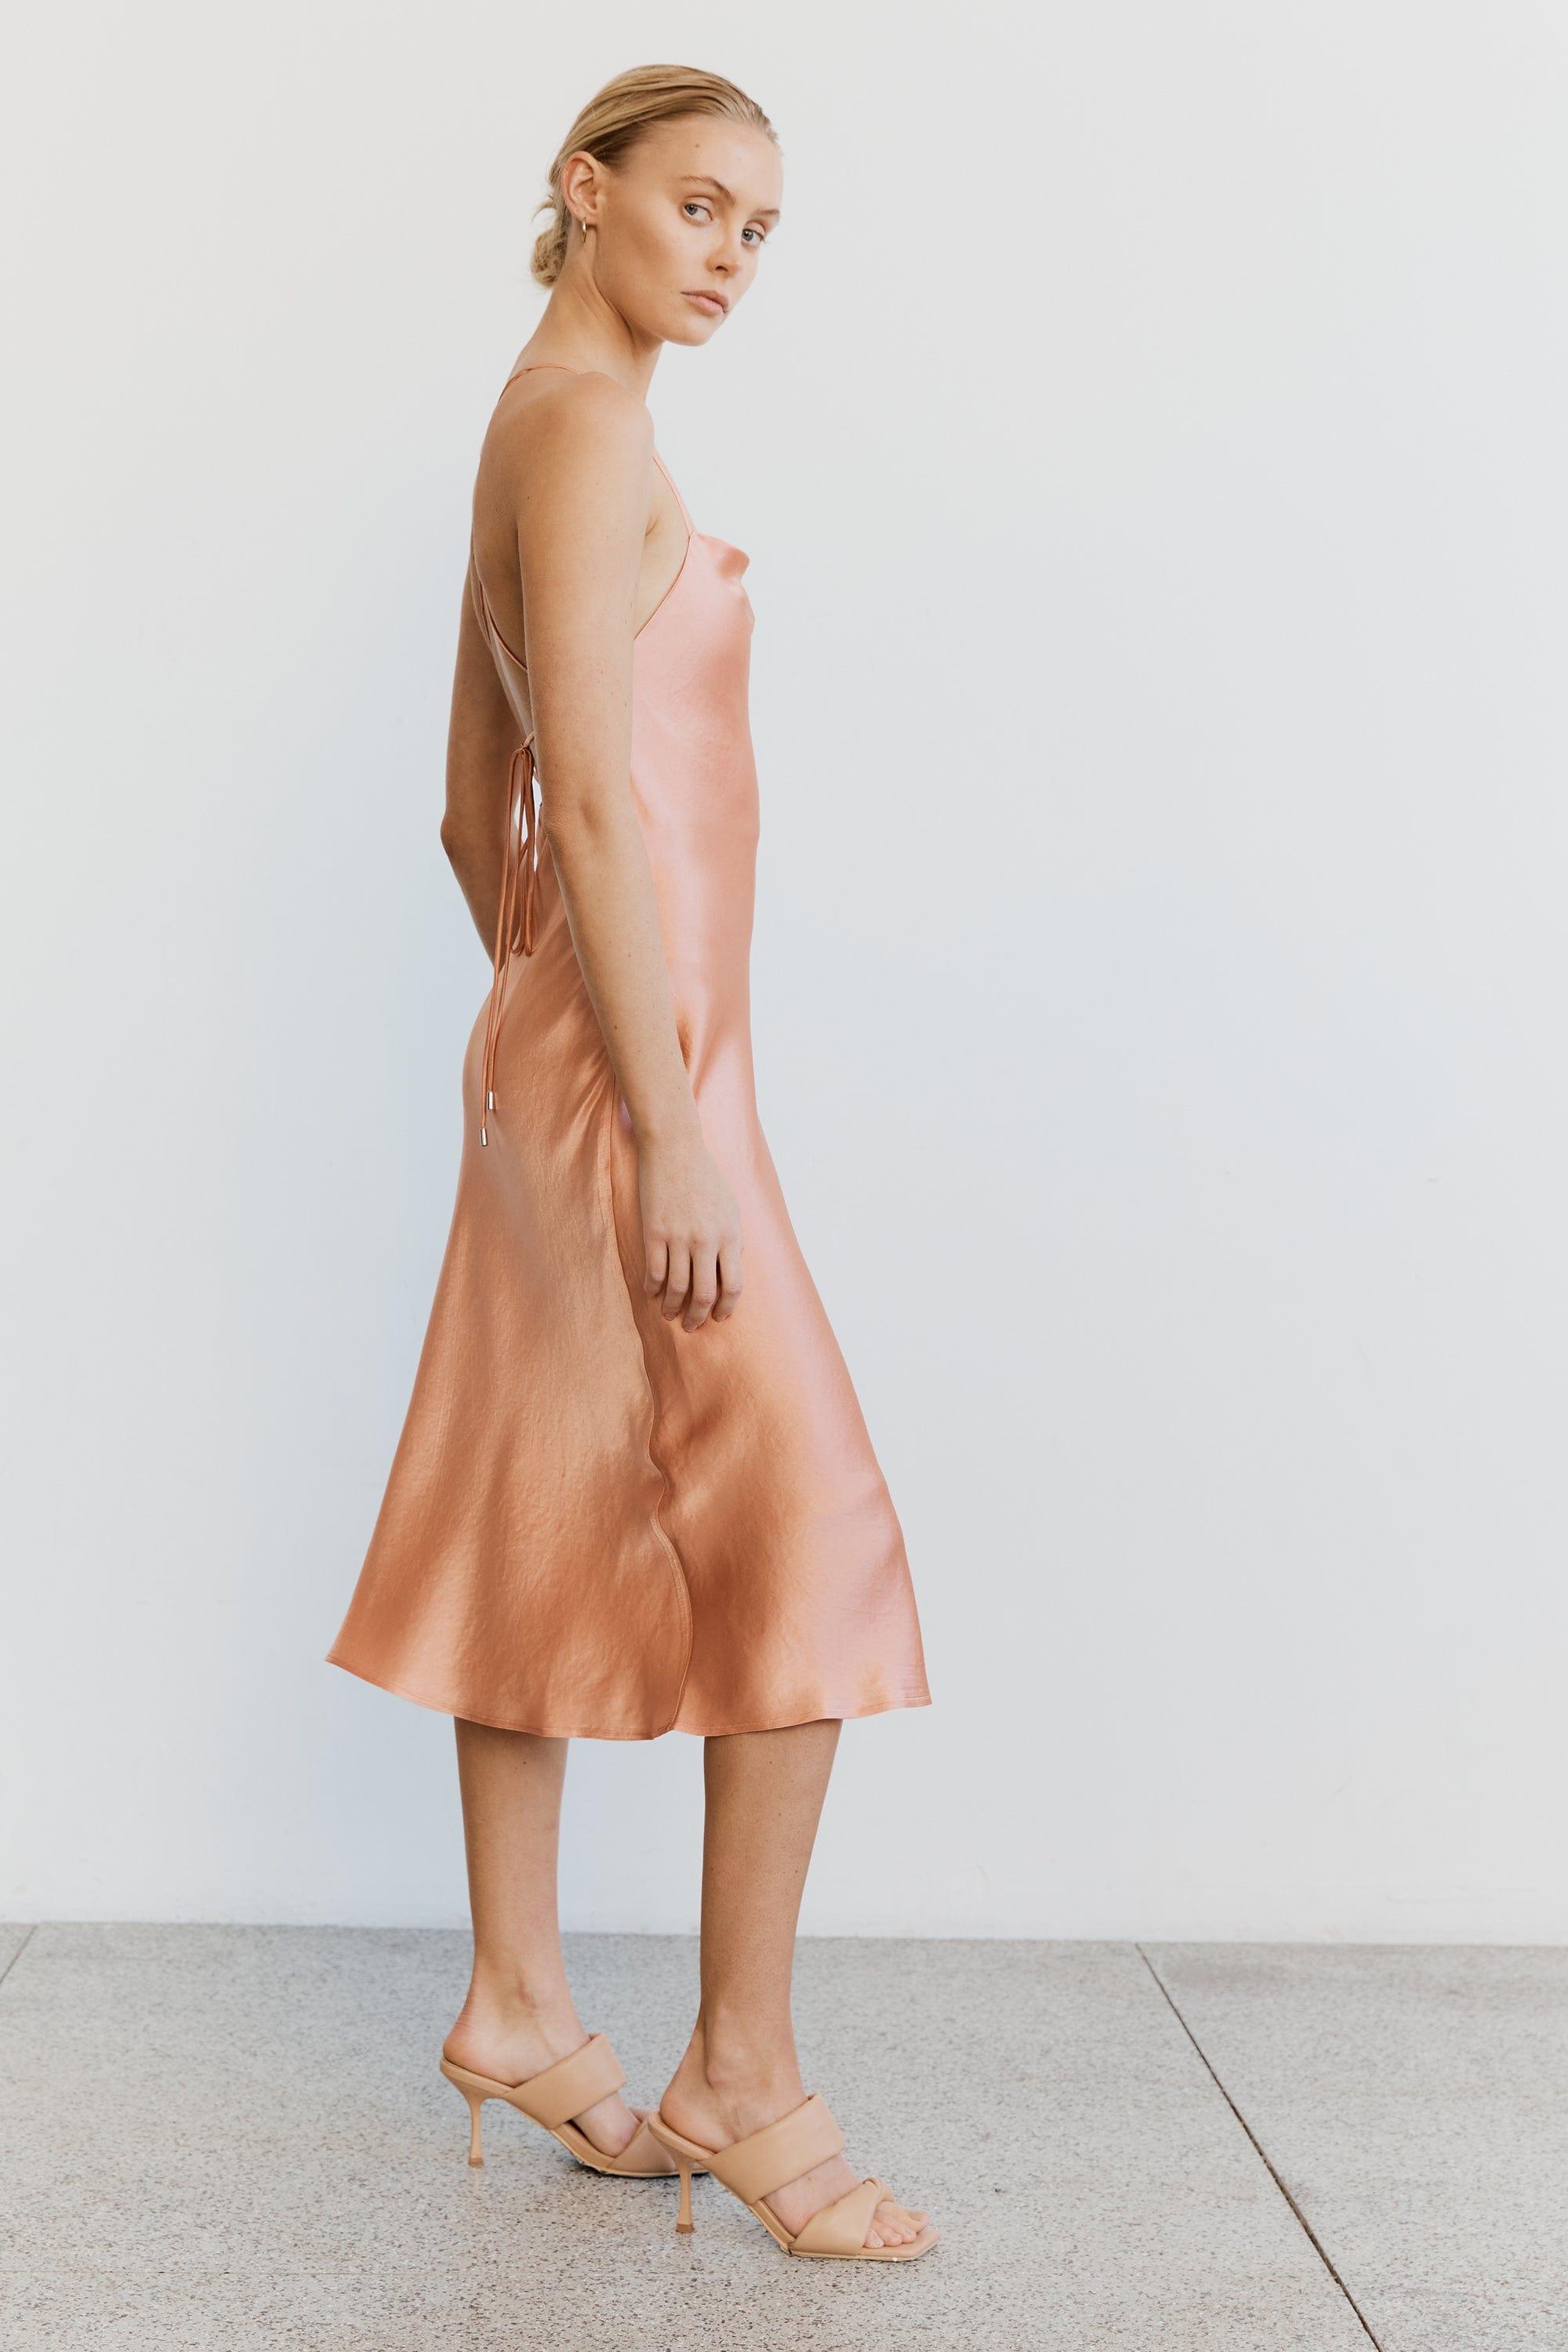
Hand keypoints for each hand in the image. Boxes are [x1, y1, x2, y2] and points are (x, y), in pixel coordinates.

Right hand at [637, 1124, 743, 1329]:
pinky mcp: (654, 1232)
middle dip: (698, 1317)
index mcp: (730, 1234)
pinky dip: (652, 1289)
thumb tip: (732, 1267)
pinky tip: (652, 1294)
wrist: (674, 1148)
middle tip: (691, 1326)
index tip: (719, 1317)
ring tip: (668, 1314)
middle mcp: (706, 1240)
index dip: (726, 1307)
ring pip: (676, 1288)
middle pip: (705, 1294)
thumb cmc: (705, 1176)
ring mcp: (679, 1237)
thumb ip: (733, 1238)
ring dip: (672, 1307)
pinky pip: (654, 1272)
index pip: (733, 1285)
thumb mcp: (730, 1206)